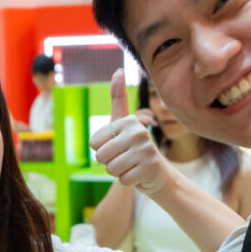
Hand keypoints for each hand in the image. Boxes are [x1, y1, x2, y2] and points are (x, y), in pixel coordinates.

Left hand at [91, 70, 169, 195]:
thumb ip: (118, 99)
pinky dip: (128, 181)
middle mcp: (138, 132)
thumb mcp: (123, 124)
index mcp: (128, 121)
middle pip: (101, 157)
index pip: (94, 144)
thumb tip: (119, 70)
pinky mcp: (150, 168)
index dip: (102, 150)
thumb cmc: (133, 148)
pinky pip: (123, 180)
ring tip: (131, 166)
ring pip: (111, 169)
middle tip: (125, 159)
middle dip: (109, 163)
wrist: (156, 173)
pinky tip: (139, 174)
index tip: (118, 146)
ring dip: (118, 172)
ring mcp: (146, 150)